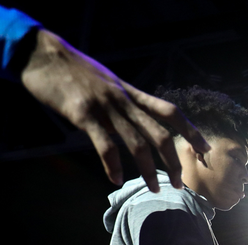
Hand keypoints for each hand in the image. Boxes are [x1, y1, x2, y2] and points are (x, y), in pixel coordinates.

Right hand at [19, 29, 208, 191]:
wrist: (42, 52)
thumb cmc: (73, 70)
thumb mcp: (108, 82)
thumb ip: (124, 101)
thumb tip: (136, 120)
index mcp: (131, 93)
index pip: (170, 112)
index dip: (190, 130)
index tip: (205, 148)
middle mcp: (124, 100)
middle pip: (160, 133)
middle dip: (174, 160)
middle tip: (181, 183)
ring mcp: (105, 107)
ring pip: (137, 143)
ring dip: (149, 170)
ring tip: (154, 188)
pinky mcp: (83, 113)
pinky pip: (104, 144)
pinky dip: (113, 165)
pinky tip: (116, 179)